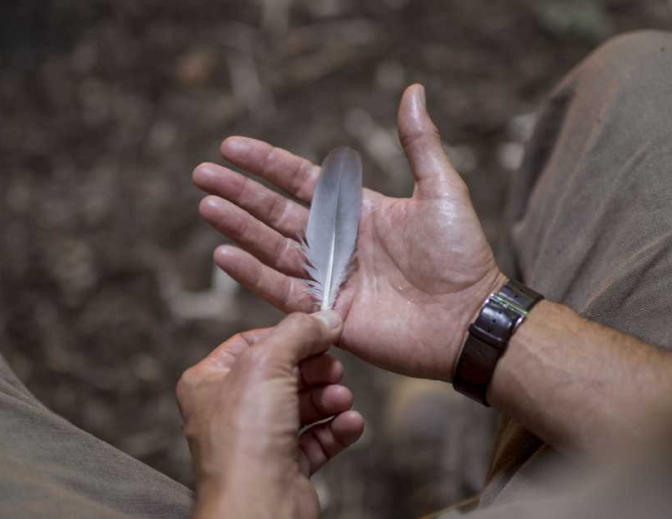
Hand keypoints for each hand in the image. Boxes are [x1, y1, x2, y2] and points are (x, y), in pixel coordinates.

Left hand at [176, 312, 364, 518]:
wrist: (259, 506)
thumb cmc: (244, 441)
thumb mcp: (267, 363)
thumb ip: (297, 332)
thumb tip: (323, 318)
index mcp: (208, 382)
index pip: (250, 343)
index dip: (287, 336)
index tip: (318, 331)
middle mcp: (230, 411)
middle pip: (282, 374)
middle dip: (314, 371)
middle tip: (334, 368)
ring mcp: (257, 440)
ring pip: (302, 406)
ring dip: (329, 398)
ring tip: (342, 399)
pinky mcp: (284, 467)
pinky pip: (317, 439)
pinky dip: (336, 429)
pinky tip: (350, 423)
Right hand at [193, 84, 504, 380]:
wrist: (469, 318)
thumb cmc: (461, 255)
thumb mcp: (442, 189)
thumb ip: (420, 143)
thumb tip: (412, 90)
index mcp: (358, 211)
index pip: (301, 181)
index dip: (266, 163)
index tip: (232, 146)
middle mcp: (337, 242)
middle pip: (276, 212)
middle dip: (239, 193)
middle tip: (202, 174)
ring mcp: (329, 278)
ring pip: (272, 248)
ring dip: (239, 228)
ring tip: (206, 206)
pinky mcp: (326, 313)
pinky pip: (281, 291)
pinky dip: (252, 274)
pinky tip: (225, 254)